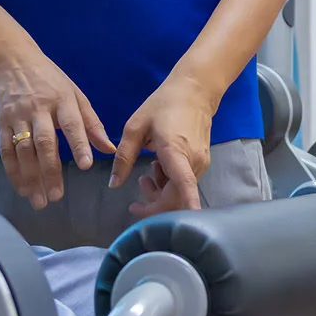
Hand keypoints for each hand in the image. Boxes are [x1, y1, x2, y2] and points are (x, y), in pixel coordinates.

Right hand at [0, 43, 114, 209]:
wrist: (10, 61)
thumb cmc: (49, 79)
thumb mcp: (74, 93)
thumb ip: (91, 123)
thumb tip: (110, 148)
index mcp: (62, 100)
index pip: (72, 124)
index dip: (79, 144)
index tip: (85, 165)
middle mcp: (39, 108)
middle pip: (45, 142)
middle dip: (50, 171)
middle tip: (58, 196)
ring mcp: (18, 116)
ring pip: (24, 150)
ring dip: (31, 177)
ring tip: (40, 200)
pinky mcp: (2, 122)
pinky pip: (6, 150)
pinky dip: (13, 171)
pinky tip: (21, 188)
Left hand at [114, 73, 216, 214]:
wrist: (194, 91)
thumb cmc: (163, 105)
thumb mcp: (135, 127)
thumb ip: (124, 158)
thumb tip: (114, 184)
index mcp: (175, 151)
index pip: (183, 184)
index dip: (184, 205)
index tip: (182, 224)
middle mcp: (193, 162)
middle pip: (177, 198)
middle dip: (154, 205)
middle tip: (136, 198)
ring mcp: (201, 164)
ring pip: (180, 192)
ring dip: (160, 193)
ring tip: (145, 178)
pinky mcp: (202, 163)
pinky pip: (185, 183)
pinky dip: (169, 184)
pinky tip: (158, 169)